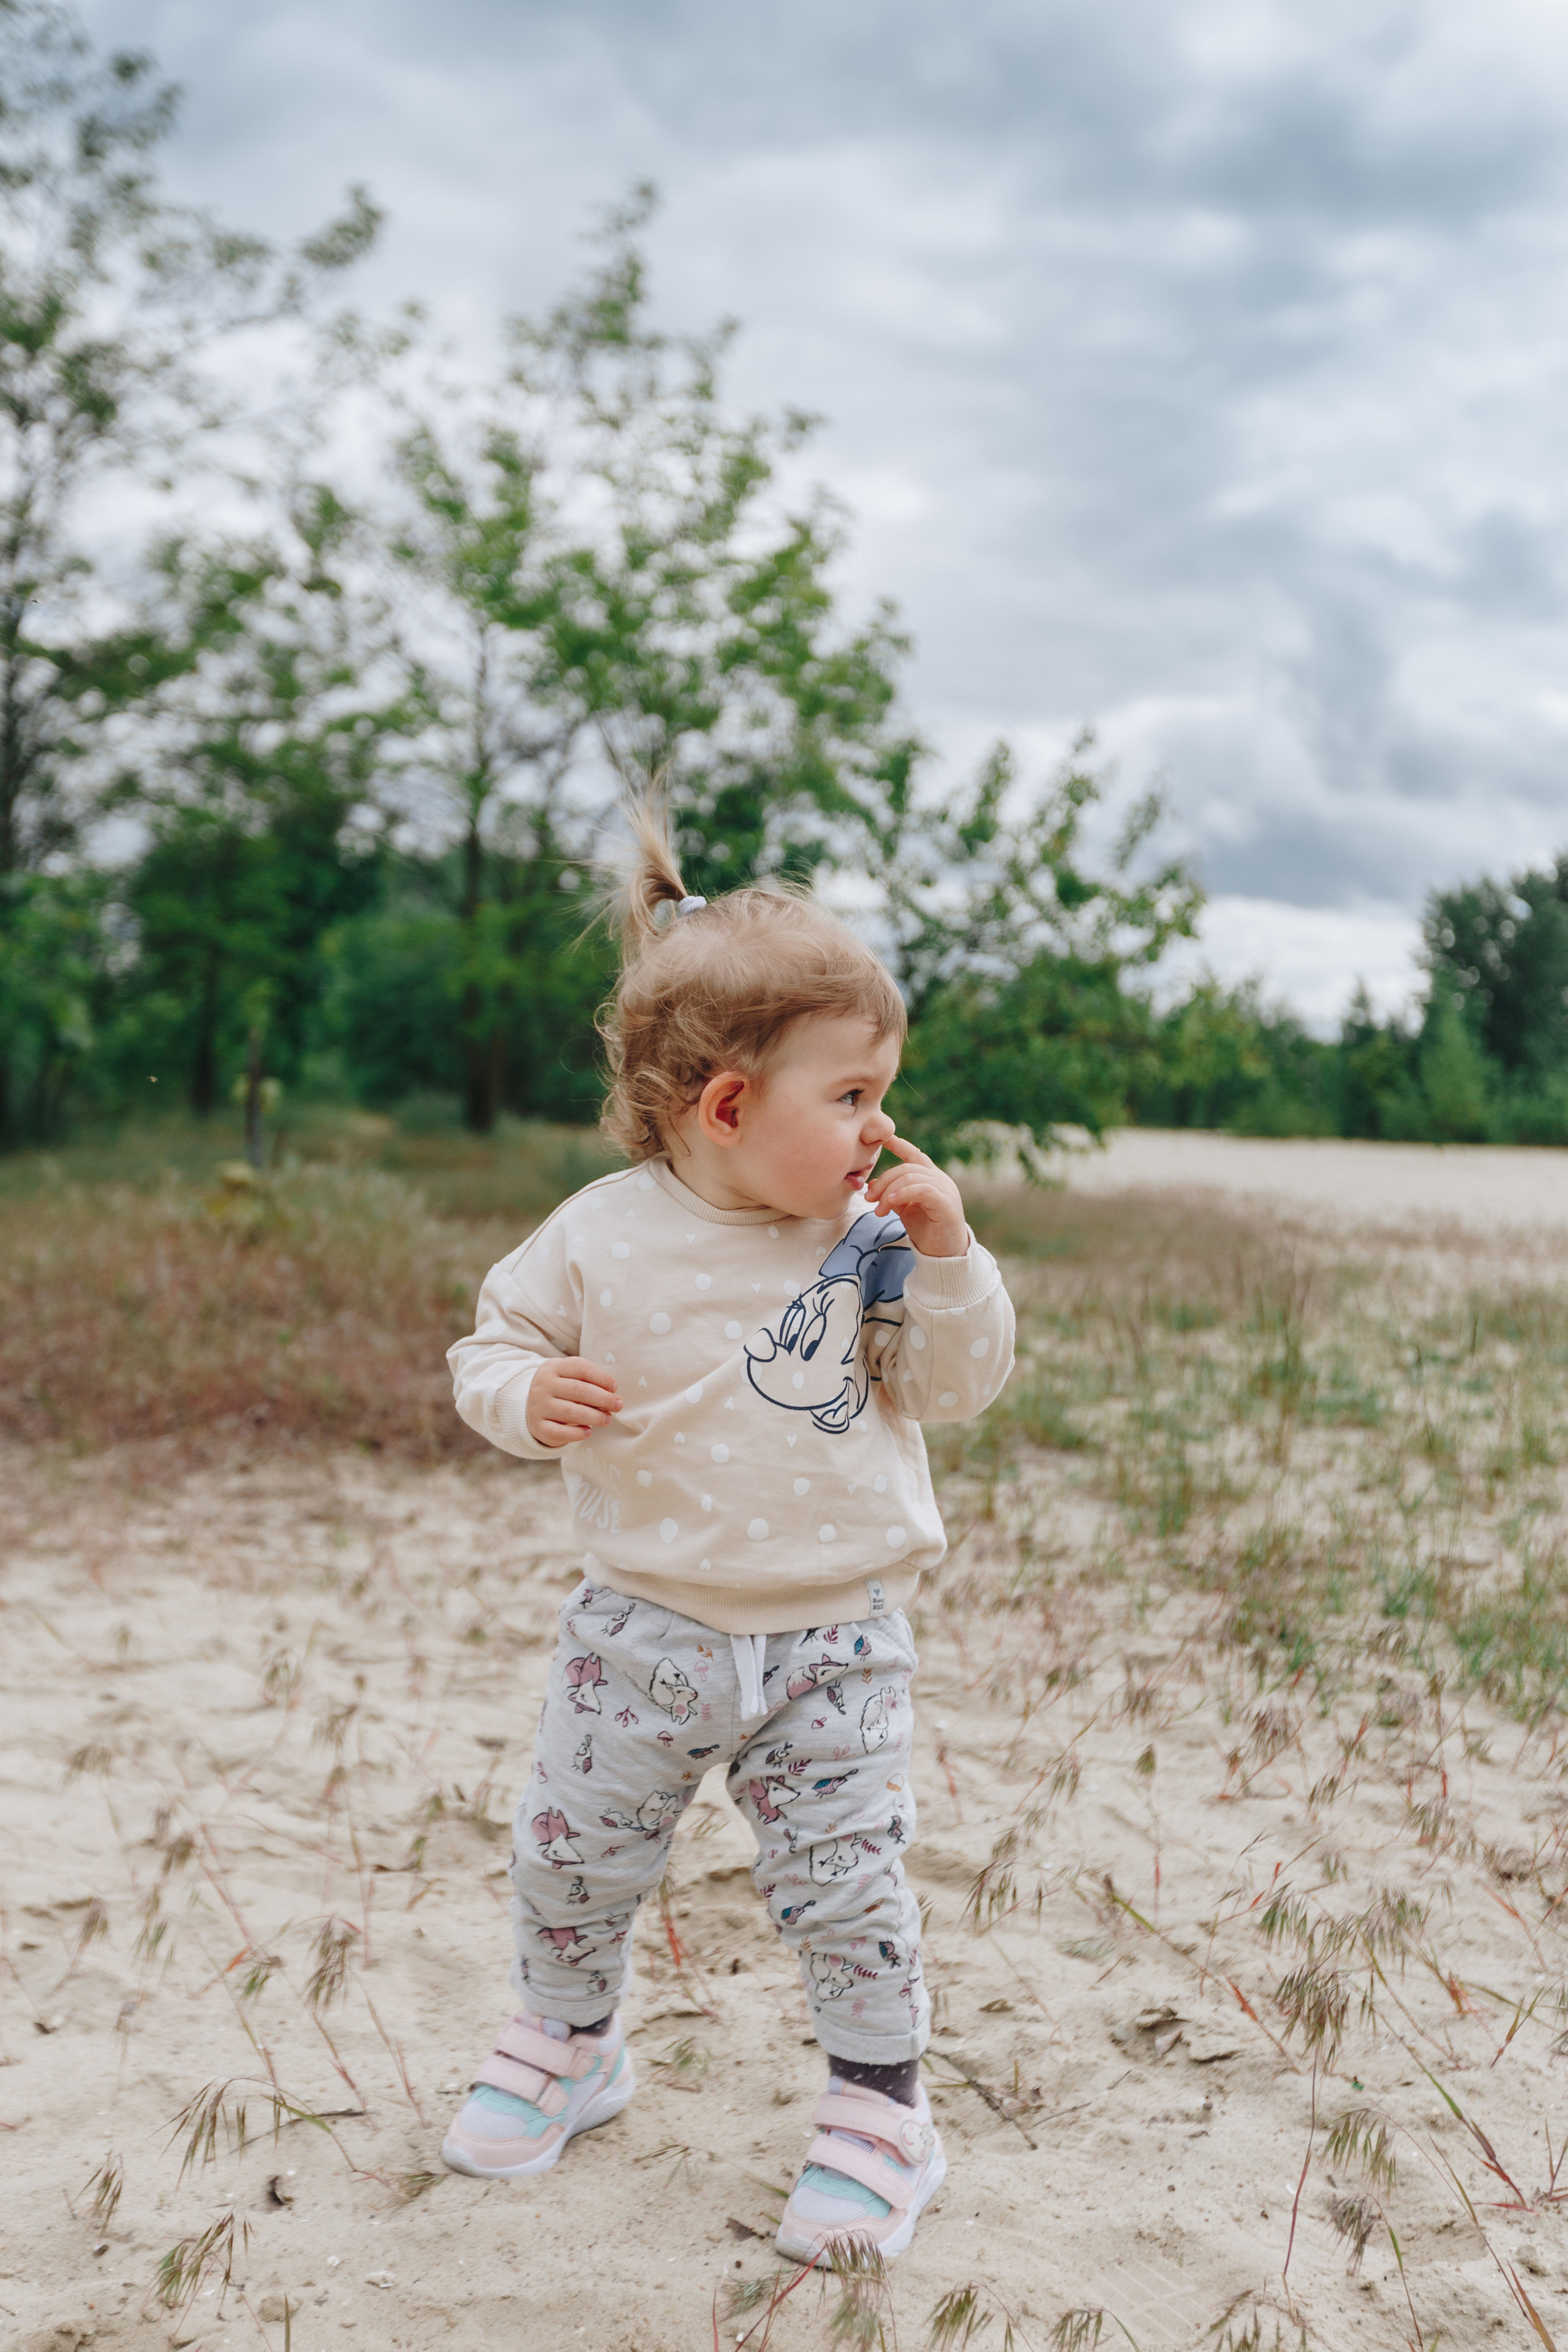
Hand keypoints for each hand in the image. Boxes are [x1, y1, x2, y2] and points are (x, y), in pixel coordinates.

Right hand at [526, 1356, 622, 1448]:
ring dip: (594, 1417)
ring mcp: (538, 1406)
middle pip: (578, 1390)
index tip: (615, 1388)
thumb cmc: (561, 1390)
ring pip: (570, 1412)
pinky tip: (588, 1432)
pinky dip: (576, 1434)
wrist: (533, 1408)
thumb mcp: (569, 1376)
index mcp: (553, 1367)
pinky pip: (559, 1432)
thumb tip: (612, 1394)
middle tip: (618, 1406)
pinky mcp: (538, 1427)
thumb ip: (588, 1381)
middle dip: (603, 1399)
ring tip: (607, 1419)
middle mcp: (543, 1385)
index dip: (601, 1377)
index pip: (581, 1368)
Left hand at [864, 1135, 967, 1257]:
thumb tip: (872, 1185)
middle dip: (883, 1181)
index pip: (914, 1155)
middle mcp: (939, 1179)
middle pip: (906, 1168)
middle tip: (868, 1198)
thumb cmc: (926, 1231)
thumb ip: (893, 1195)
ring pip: (911, 1177)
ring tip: (879, 1209)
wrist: (944, 1255)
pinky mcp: (946, 1203)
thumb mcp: (905, 1210)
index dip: (899, 1145)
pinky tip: (892, 1201)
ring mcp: (945, 1189)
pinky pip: (922, 1189)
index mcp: (930, 1178)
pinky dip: (904, 1193)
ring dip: (889, 1192)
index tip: (883, 1138)